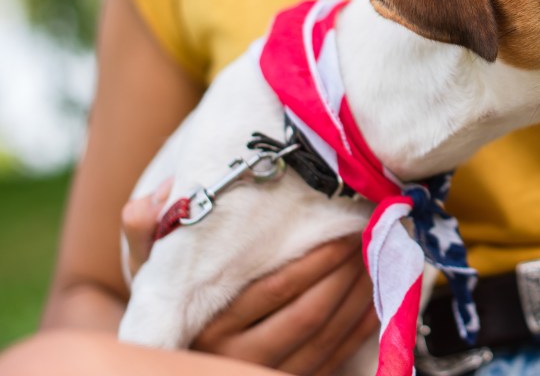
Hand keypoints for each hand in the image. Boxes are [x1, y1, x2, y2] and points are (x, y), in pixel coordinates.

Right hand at [121, 189, 377, 374]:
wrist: (176, 346)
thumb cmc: (172, 292)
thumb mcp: (150, 265)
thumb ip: (145, 230)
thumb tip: (151, 201)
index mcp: (206, 326)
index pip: (275, 290)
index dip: (317, 260)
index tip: (345, 230)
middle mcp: (232, 358)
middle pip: (308, 314)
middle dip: (345, 274)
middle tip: (369, 238)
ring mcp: (260, 374)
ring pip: (325, 337)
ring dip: (357, 296)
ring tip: (374, 257)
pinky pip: (334, 358)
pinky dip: (359, 326)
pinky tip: (372, 293)